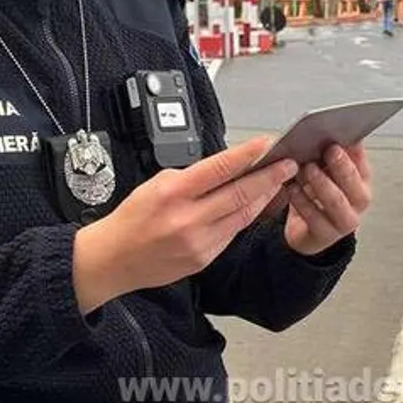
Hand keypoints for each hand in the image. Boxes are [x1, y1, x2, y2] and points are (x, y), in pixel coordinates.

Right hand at [72, 136, 296, 313]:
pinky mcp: (204, 258)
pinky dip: (246, 216)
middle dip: (269, 177)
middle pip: (240, 193)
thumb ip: (193, 176)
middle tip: (288, 165)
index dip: (248, 154)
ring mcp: (198, 241)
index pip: (220, 168)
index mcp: (174, 193)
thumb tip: (226, 167)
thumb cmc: (132, 218)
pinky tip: (256, 205)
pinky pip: (232, 233)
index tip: (267, 144)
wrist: (113, 259)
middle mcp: (188, 218)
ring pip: (243, 215)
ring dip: (264, 197)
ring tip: (279, 182)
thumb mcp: (157, 183)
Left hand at [282, 143, 371, 255]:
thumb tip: (327, 130)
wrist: (307, 229)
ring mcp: (345, 221)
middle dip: (342, 166)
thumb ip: (330, 155)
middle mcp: (358, 201)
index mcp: (361, 181)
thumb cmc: (317, 192)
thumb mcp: (326, 170)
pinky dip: (303, 201)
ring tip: (307, 168)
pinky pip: (316, 218)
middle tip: (329, 150)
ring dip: (321, 183)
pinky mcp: (326, 235)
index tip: (342, 137)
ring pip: (337, 202)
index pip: (362, 165)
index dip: (354, 152)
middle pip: (355, 185)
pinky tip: (292, 188)